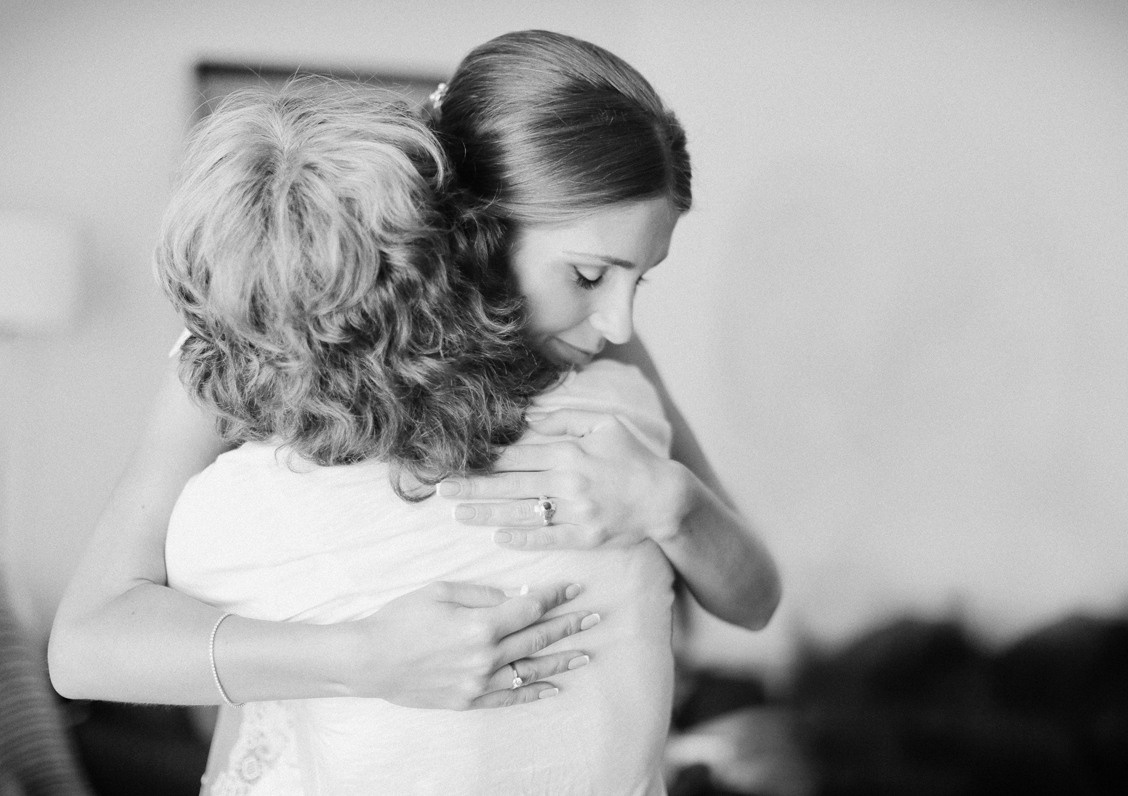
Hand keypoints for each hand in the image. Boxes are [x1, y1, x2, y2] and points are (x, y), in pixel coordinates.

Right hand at [346, 580, 596, 708]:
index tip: (574, 587)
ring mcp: (478, 682)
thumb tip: (514, 596)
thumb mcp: (440, 592)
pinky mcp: (468, 700)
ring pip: (530, 669)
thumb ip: (482, 594)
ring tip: (586, 654)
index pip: (529, 608)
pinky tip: (553, 687)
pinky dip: (532, 692)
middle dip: (568, 625)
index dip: (554, 595)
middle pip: (536, 638)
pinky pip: (509, 697)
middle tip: (594, 617)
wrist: (368, 660)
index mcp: (480, 625)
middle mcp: (485, 656)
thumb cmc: (400, 619)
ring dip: (560, 661)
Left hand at [438, 409, 686, 549]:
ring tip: (459, 514)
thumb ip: (566, 420)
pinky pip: (547, 538)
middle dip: (474, 486)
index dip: (486, 459)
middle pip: (511, 483)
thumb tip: (531, 418)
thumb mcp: (605, 426)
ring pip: (523, 512)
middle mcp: (569, 481)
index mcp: (570, 452)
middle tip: (442, 489)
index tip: (458, 461)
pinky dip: (522, 538)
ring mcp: (576, 511)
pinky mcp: (585, 537)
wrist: (665, 497)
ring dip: (487, 513)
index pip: (518, 455)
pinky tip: (498, 537)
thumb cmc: (633, 458)